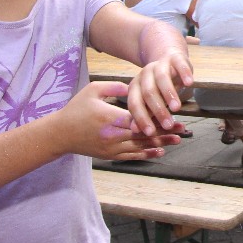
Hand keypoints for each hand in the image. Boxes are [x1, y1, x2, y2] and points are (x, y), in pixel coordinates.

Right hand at [57, 81, 178, 159]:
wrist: (60, 134)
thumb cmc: (77, 109)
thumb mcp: (93, 90)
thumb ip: (115, 87)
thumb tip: (134, 86)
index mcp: (110, 118)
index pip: (139, 118)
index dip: (157, 117)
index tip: (172, 114)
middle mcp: (113, 135)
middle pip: (144, 134)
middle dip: (164, 132)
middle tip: (182, 129)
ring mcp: (111, 148)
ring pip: (140, 146)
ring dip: (160, 143)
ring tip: (177, 140)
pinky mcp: (110, 155)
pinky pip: (132, 156)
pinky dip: (147, 154)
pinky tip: (160, 151)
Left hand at [126, 47, 193, 135]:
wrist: (168, 59)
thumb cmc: (158, 86)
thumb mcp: (150, 100)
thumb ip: (144, 114)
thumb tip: (135, 131)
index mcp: (135, 85)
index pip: (135, 103)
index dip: (141, 119)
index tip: (150, 133)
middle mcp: (145, 73)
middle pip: (148, 92)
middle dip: (158, 110)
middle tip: (167, 125)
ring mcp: (160, 64)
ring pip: (162, 78)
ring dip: (169, 94)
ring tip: (177, 109)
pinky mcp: (175, 57)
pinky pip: (179, 64)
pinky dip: (184, 73)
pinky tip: (189, 84)